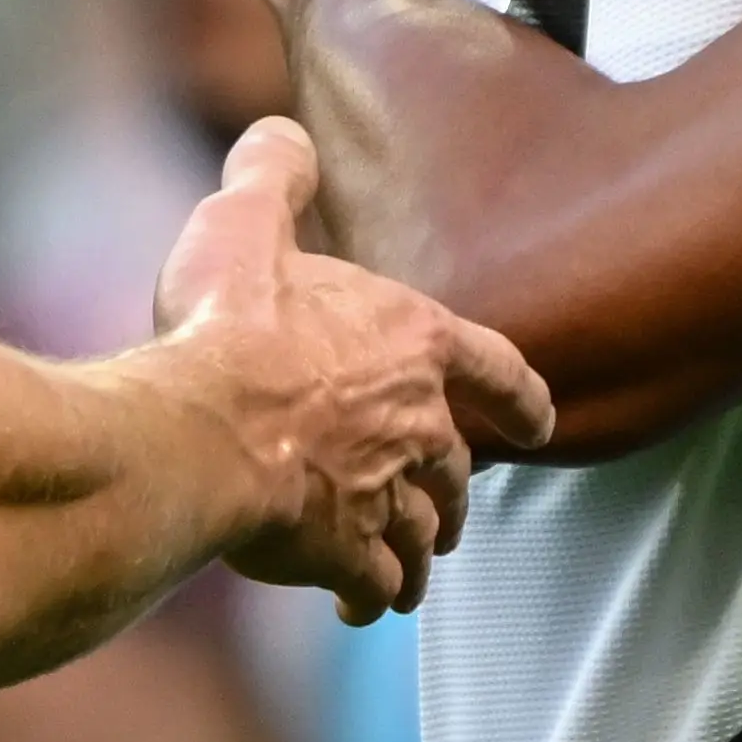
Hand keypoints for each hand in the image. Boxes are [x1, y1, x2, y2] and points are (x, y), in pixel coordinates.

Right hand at [151, 119, 552, 616]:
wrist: (200, 431)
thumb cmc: (227, 327)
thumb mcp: (243, 226)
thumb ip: (271, 178)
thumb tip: (282, 135)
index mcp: (411, 343)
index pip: (498, 369)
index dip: (521, 396)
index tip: (541, 422)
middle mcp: (418, 424)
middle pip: (458, 466)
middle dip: (453, 491)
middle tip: (447, 512)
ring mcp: (388, 496)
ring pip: (425, 533)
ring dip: (419, 551)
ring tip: (406, 569)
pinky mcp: (349, 554)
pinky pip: (379, 584)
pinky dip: (375, 596)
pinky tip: (360, 606)